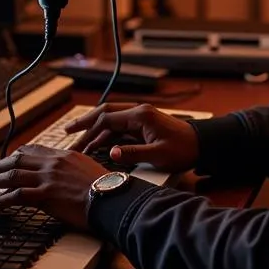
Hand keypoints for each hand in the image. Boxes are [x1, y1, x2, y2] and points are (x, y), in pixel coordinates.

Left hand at [0, 144, 105, 228]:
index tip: (7, 158)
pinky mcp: (46, 195)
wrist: (111, 197)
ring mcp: (48, 178)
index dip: (17, 154)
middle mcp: (53, 163)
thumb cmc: (105, 187)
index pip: (34, 149)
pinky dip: (2, 200)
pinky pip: (17, 196)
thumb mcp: (89, 168)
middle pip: (18, 160)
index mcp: (64, 155)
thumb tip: (67, 174)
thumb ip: (74, 167)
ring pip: (13, 175)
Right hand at [64, 102, 199, 173]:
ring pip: (111, 120)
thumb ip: (133, 153)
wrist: (202, 145)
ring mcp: (141, 118)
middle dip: (85, 122)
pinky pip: (119, 128)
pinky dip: (106, 135)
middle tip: (66, 131)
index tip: (74, 139)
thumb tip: (111, 153)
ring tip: (78, 143)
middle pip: (106, 113)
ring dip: (95, 130)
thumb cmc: (183, 149)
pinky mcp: (143, 126)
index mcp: (141, 116)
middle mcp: (139, 113)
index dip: (89, 129)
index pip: (107, 118)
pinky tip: (96, 145)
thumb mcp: (158, 155)